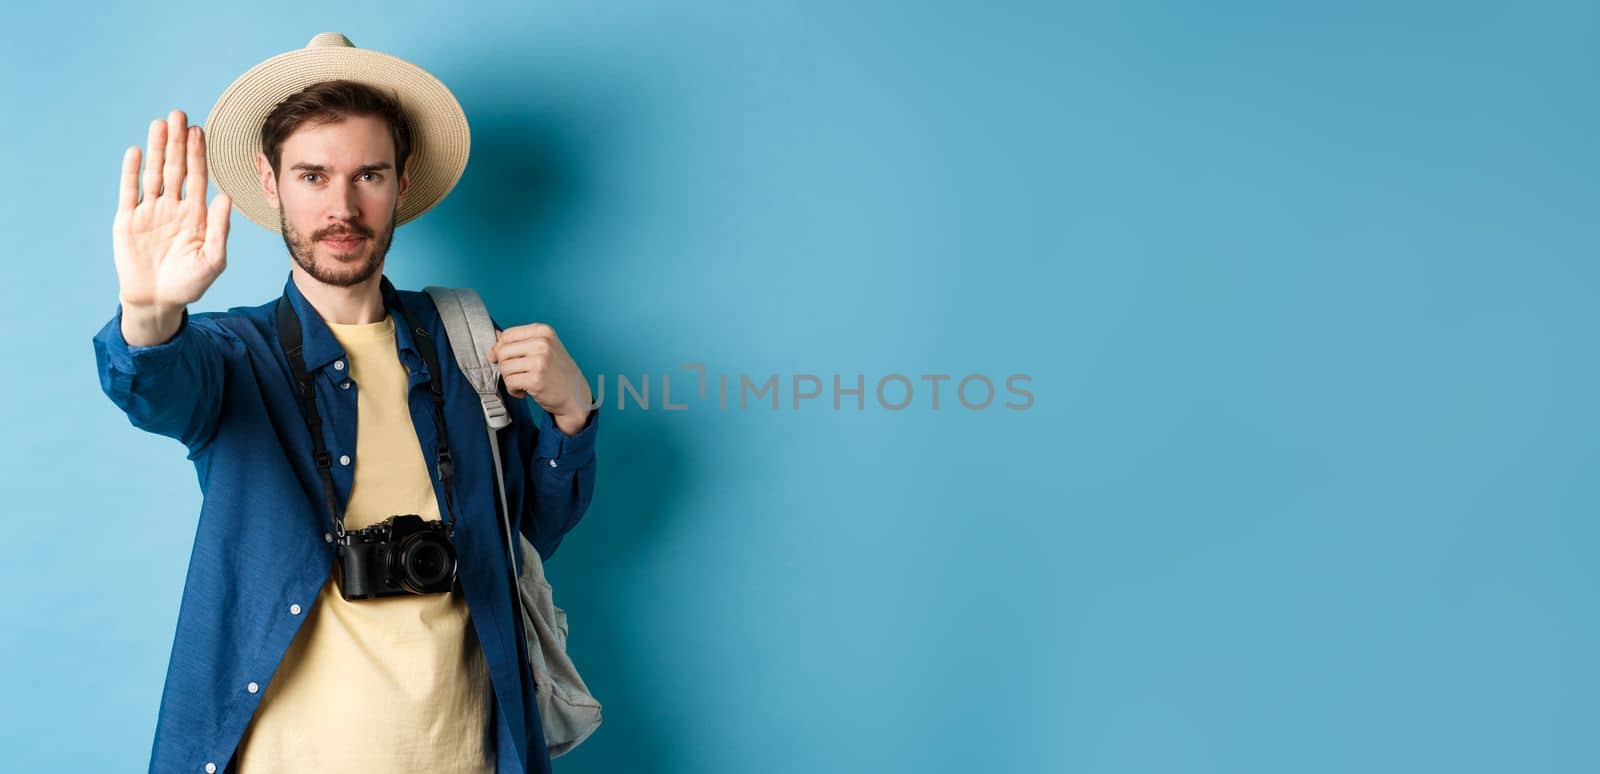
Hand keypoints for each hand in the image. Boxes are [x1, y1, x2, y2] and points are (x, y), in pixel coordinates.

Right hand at [114, 109, 231, 312]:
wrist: (157, 301)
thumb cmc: (190, 283)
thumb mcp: (213, 259)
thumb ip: (220, 229)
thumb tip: (225, 197)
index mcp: (196, 215)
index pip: (198, 178)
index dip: (198, 155)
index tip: (199, 131)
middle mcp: (173, 208)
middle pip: (175, 168)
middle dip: (177, 143)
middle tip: (179, 114)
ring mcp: (149, 212)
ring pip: (153, 174)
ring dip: (155, 149)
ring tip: (159, 124)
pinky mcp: (127, 220)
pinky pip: (129, 192)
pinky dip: (131, 172)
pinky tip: (135, 152)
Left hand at [488, 323, 593, 431]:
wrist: (575, 395)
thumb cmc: (557, 372)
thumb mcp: (544, 348)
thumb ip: (521, 341)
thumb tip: (495, 334)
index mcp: (543, 331)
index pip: (508, 334)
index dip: (499, 348)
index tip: (502, 359)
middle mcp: (542, 343)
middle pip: (503, 351)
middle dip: (503, 365)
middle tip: (515, 374)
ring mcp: (540, 361)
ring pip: (504, 367)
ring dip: (509, 379)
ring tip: (521, 383)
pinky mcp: (536, 379)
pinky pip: (510, 382)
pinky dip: (513, 390)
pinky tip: (524, 391)